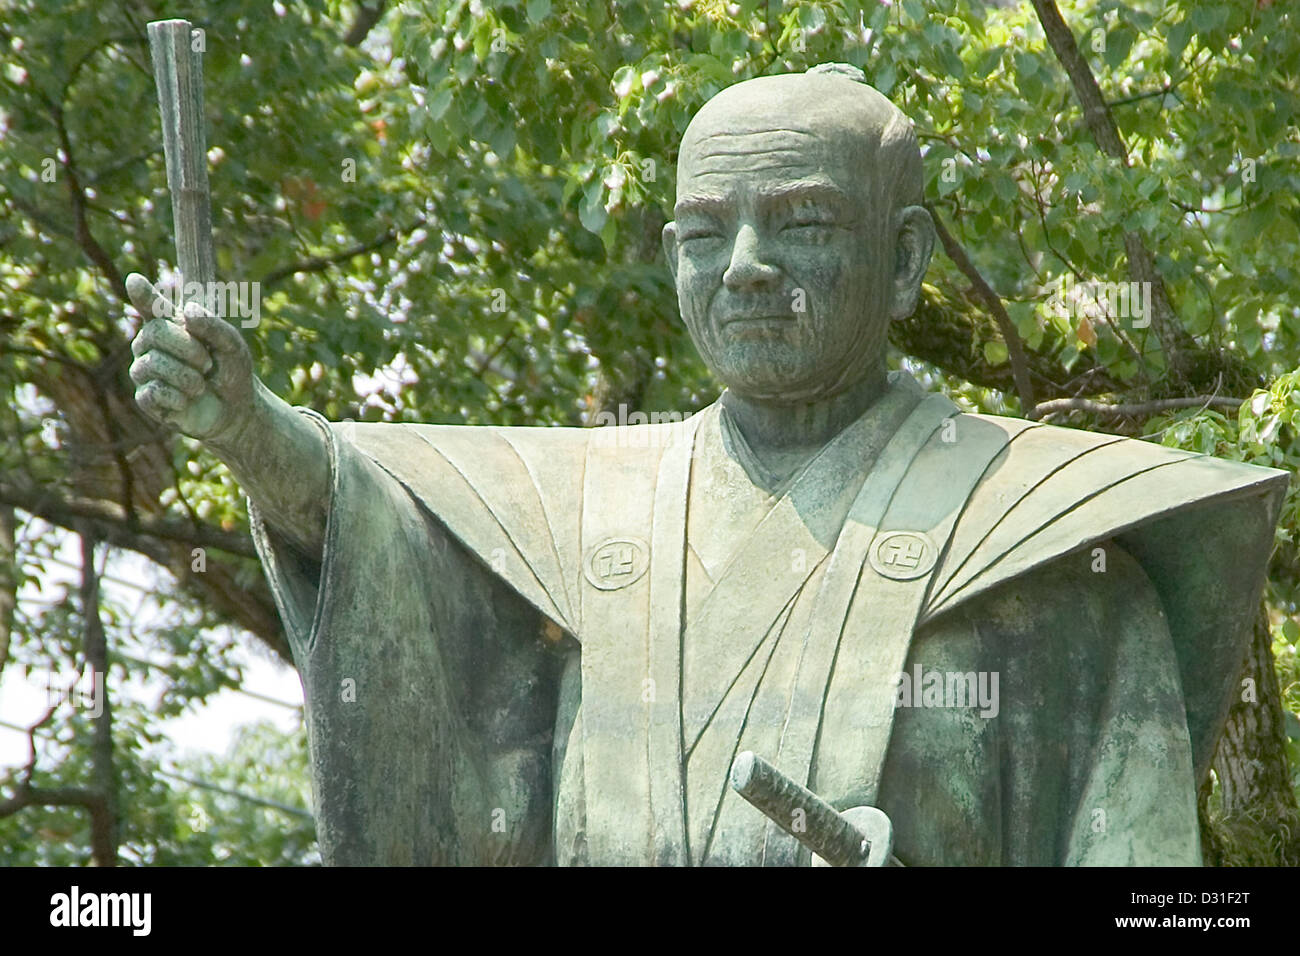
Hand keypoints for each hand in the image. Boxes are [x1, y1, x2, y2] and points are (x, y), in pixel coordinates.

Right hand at [126, 273, 255, 445]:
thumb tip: (187, 311)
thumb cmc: (230, 370)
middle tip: (208, 364)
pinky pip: (153, 391)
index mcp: (170, 325)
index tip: (135, 280)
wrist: (235, 409)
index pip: (151, 306)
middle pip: (155, 333)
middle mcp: (149, 344)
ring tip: (201, 384)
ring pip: (153, 364)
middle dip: (189, 348)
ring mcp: (144, 370)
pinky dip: (178, 397)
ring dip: (187, 376)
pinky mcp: (145, 398)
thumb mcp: (232, 345)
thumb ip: (213, 325)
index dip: (143, 294)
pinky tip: (187, 400)